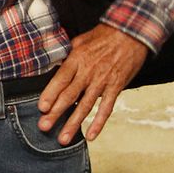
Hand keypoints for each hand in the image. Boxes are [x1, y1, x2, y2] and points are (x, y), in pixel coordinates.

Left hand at [36, 24, 148, 143]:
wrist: (131, 34)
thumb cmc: (102, 36)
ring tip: (63, 138)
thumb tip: (52, 66)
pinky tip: (90, 135)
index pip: (60, 80)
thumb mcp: (79, 41)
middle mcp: (88, 72)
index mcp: (76, 59)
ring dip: (74, 123)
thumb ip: (66, 56)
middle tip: (44, 127)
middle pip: (69, 96)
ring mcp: (103, 81)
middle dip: (56, 113)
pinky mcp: (116, 87)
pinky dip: (99, 122)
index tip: (41, 108)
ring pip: (85, 106)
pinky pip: (106, 108)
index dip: (50, 94)